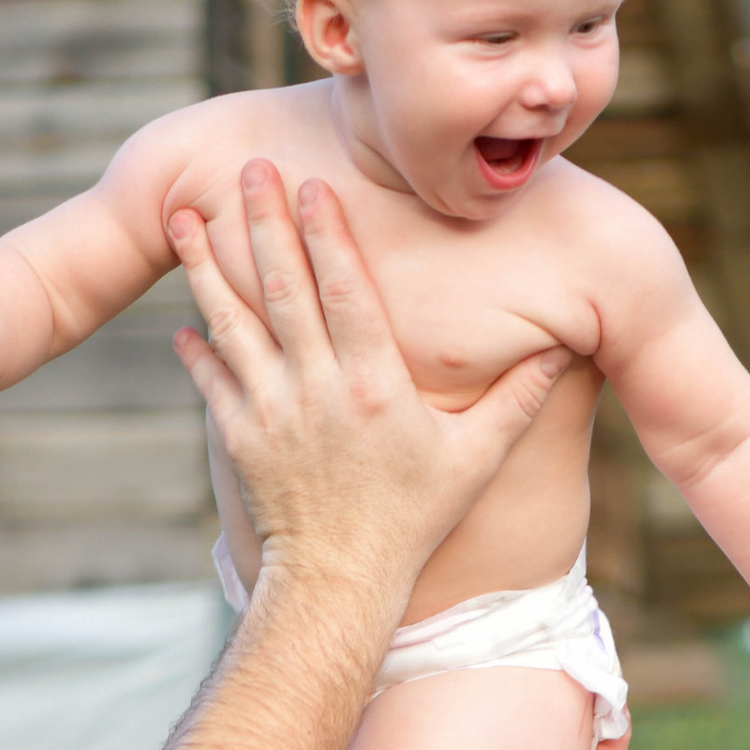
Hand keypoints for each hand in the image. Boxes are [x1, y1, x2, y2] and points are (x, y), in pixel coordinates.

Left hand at [169, 165, 569, 597]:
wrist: (340, 580)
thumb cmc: (414, 518)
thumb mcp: (475, 460)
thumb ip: (517, 400)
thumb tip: (565, 350)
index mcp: (375, 386)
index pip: (347, 291)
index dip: (328, 234)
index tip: (314, 186)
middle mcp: (318, 391)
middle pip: (286, 289)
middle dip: (266, 223)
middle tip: (249, 168)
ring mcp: (272, 413)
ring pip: (233, 323)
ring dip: (208, 268)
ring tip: (187, 218)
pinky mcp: (240, 439)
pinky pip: (213, 381)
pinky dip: (197, 348)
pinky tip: (184, 316)